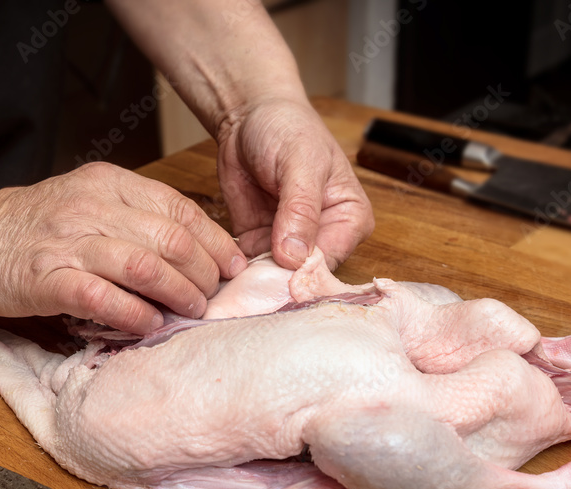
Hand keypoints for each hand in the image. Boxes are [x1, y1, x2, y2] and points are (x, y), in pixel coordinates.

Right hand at [0, 162, 247, 333]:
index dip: (215, 241)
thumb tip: (195, 250)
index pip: (178, 209)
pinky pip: (104, 298)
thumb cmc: (40, 225)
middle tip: (212, 296)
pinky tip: (149, 324)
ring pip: (144, 266)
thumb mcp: (90, 201)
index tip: (233, 266)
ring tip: (191, 311)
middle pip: (170, 239)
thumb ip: (136, 217)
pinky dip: (135, 314)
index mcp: (109, 183)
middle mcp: (92, 207)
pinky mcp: (48, 279)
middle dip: (203, 273)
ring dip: (177, 294)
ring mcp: (69, 243)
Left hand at [216, 97, 374, 269]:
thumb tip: (295, 256)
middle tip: (250, 290)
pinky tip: (220, 272)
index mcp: (349, 220)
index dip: (304, 275)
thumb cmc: (286, 128)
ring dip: (253, 283)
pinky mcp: (259, 244)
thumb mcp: (300, 162)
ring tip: (232, 285)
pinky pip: (249, 270)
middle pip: (303, 278)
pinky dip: (236, 273)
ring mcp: (289, 245)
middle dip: (277, 284)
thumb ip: (301, 209)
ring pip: (274, 279)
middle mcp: (324, 238)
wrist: (247, 117)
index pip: (330, 261)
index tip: (277, 279)